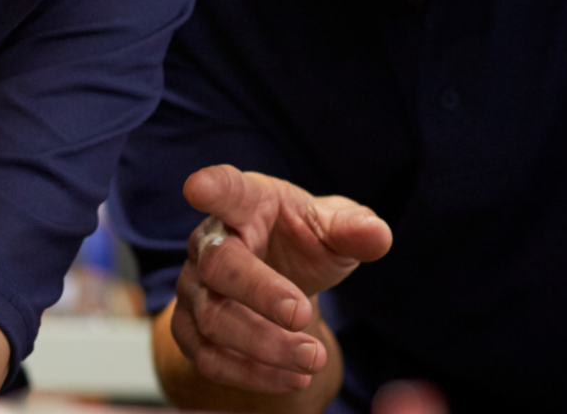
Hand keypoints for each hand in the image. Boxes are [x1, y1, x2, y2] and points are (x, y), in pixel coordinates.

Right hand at [171, 165, 391, 394]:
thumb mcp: (331, 229)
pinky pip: (206, 356)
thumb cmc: (302, 242)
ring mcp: (194, 286)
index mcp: (244, 205)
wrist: (280, 276)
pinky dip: (249, 374)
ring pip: (212, 318)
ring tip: (313, 360)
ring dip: (263, 345)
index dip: (211, 189)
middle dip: (259, 294)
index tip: (198, 188)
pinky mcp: (190, 327)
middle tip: (304, 316)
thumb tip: (376, 233)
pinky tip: (293, 379)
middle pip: (218, 265)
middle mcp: (208, 242)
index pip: (226, 190)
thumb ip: (352, 229)